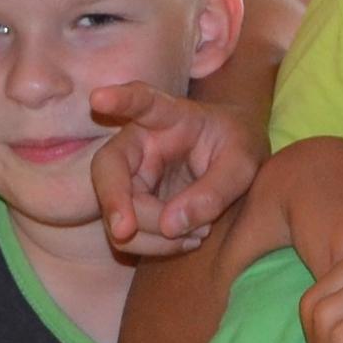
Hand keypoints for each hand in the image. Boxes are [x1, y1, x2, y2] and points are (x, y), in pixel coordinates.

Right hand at [89, 83, 259, 258]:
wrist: (235, 158)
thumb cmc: (237, 147)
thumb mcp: (243, 164)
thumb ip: (215, 190)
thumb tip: (169, 225)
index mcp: (170, 116)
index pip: (143, 102)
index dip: (120, 100)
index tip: (99, 98)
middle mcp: (140, 143)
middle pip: (109, 169)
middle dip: (114, 202)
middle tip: (125, 231)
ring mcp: (133, 173)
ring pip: (116, 208)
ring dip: (148, 235)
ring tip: (197, 236)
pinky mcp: (134, 202)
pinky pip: (129, 232)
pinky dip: (155, 245)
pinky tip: (188, 241)